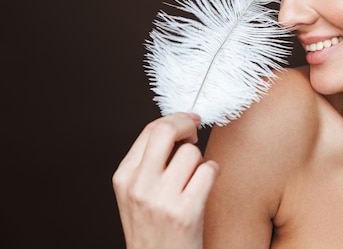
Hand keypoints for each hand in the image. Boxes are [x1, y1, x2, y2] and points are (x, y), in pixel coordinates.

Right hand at [112, 113, 218, 248]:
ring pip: (192, 152)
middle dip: (187, 123)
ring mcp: (162, 199)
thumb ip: (149, 161)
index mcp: (124, 177)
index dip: (174, 119)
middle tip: (196, 130)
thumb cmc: (153, 229)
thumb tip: (178, 127)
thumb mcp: (137, 193)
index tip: (188, 121)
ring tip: (194, 178)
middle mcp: (139, 186)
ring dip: (200, 160)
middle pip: (166, 131)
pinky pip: (209, 170)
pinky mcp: (186, 212)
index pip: (150, 130)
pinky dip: (213, 174)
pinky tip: (204, 187)